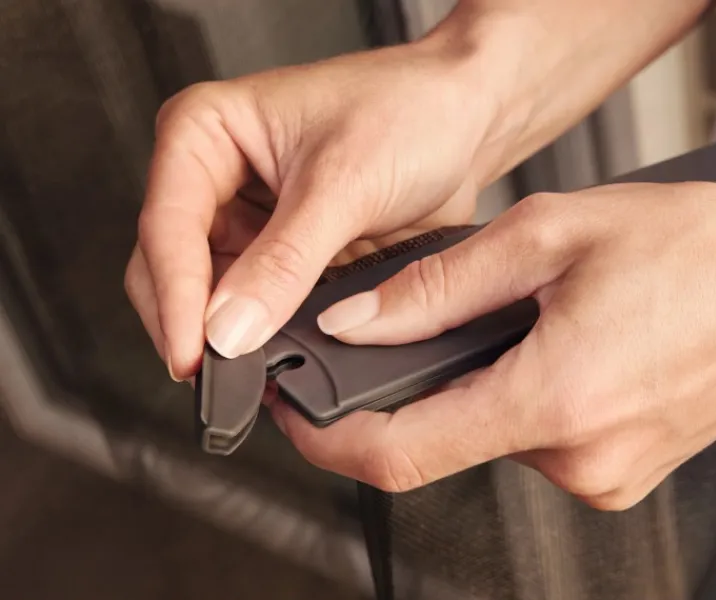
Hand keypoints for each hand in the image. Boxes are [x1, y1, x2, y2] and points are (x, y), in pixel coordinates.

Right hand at [124, 41, 496, 379]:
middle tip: (220, 378)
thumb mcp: (344, 182)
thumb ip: (284, 260)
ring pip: (210, 295)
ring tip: (255, 373)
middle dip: (193, 323)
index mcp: (207, 131)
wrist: (465, 118)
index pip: (167, 225)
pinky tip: (283, 355)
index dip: (175, 297)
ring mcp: (250, 220)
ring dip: (230, 336)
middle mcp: (218, 176)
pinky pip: (258, 305)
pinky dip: (267, 335)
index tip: (194, 354)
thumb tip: (230, 328)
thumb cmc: (408, 109)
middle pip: (173, 267)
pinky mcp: (283, 254)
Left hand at [269, 181, 715, 509]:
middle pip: (446, 435)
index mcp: (554, 398)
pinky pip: (535, 439)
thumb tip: (358, 322)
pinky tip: (557, 348)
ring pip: (492, 434)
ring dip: (483, 382)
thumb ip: (437, 289)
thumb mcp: (548, 236)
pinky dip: (521, 394)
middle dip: (426, 383)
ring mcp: (603, 474)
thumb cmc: (693, 247)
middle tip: (450, 320)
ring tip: (529, 323)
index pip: (402, 453)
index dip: (331, 440)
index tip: (298, 416)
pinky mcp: (617, 472)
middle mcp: (580, 457)